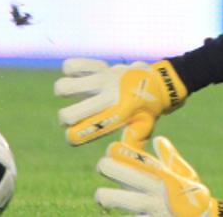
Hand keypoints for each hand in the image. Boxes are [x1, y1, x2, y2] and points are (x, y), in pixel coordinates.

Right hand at [55, 58, 186, 146]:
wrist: (158, 82)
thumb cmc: (147, 111)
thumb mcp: (142, 130)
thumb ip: (130, 145)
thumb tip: (114, 159)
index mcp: (117, 115)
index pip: (82, 132)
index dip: (73, 138)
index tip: (75, 136)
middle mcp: (108, 97)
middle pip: (68, 115)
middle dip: (65, 120)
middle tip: (75, 118)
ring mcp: (102, 79)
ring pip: (64, 87)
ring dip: (65, 93)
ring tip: (76, 95)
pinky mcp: (100, 67)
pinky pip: (72, 65)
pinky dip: (70, 71)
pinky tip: (79, 77)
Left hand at [96, 136, 222, 216]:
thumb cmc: (193, 199)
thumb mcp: (187, 177)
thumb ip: (171, 159)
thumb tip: (158, 139)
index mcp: (167, 178)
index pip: (144, 162)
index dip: (126, 154)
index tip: (111, 149)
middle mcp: (159, 192)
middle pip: (134, 178)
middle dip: (115, 170)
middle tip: (101, 165)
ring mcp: (154, 211)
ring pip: (128, 202)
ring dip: (111, 198)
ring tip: (100, 196)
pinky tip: (108, 213)